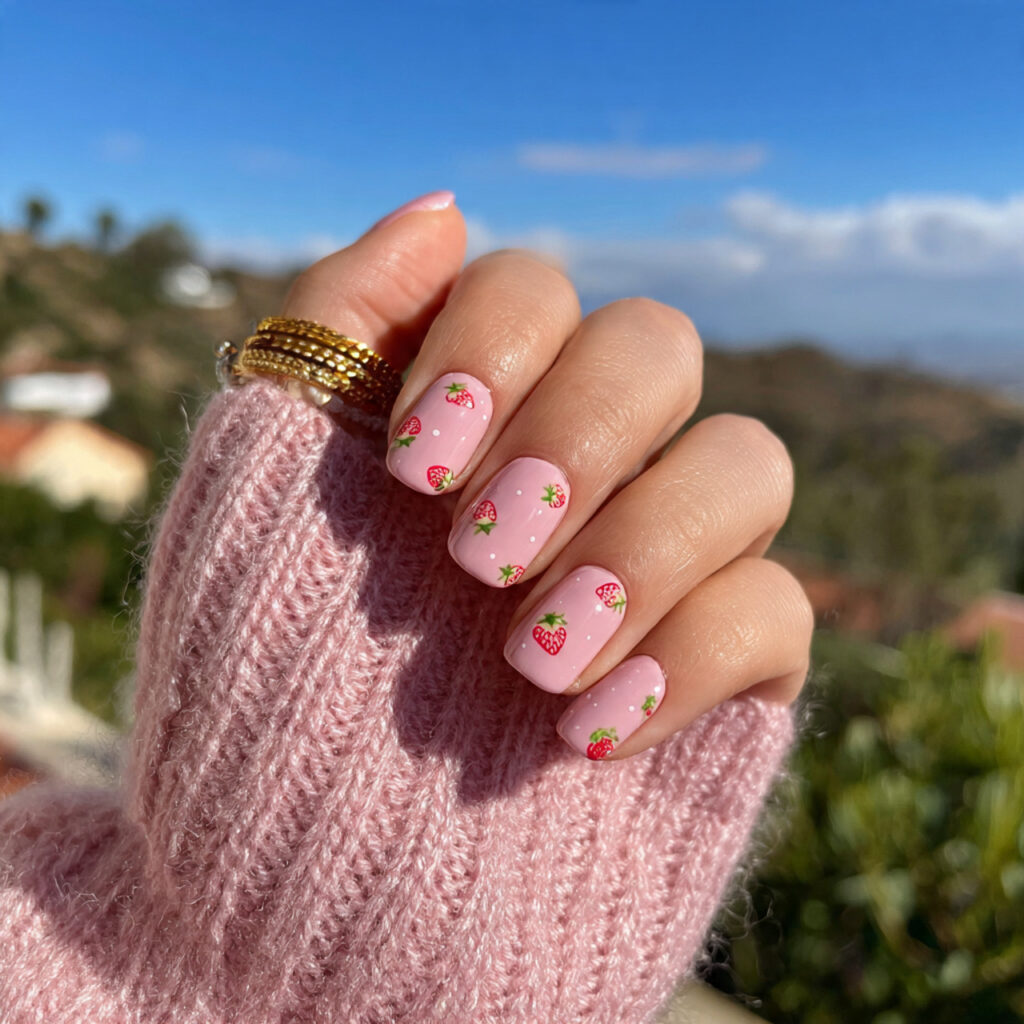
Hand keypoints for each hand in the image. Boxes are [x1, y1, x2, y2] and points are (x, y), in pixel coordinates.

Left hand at [285, 191, 812, 760]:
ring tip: (528, 654)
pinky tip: (584, 732)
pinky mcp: (724, 674)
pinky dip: (690, 652)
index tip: (412, 463)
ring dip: (644, 542)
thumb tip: (446, 208)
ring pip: (747, 463)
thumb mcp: (253, 495)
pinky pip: (779, 608)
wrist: (300, 906)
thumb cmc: (256, 705)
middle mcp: (572, 476)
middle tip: (476, 555)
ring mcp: (655, 571)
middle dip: (580, 433)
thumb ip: (330, 332)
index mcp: (467, 424)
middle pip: (661, 347)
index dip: (495, 342)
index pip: (536, 291)